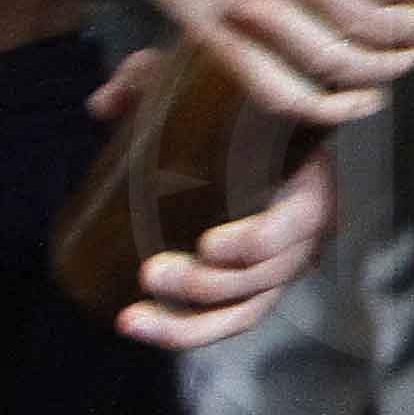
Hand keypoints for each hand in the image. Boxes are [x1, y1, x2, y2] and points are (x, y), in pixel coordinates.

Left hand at [80, 56, 343, 352]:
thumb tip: (103, 105)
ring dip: (189, 324)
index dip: (257, 243)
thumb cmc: (228, 110)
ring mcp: (278, 266)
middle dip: (208, 287)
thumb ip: (148, 81)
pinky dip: (184, 333)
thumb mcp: (198, 84)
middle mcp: (306, 232)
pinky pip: (227, 322)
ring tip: (133, 315)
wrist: (250, 133)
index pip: (299, 225)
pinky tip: (136, 327)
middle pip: (266, 277)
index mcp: (311, 181)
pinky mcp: (248, 287)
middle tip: (152, 272)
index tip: (208, 244)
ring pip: (246, 310)